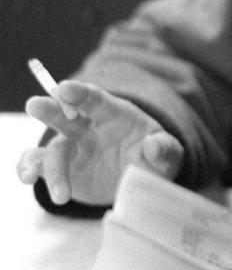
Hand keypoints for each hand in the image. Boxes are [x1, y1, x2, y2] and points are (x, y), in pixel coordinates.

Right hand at [15, 80, 183, 204]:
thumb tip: (153, 145)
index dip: (80, 93)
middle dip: (50, 109)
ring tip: (38, 178)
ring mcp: (74, 148)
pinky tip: (26, 177)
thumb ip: (163, 149)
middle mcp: (89, 128)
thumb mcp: (167, 154)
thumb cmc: (155, 159)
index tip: (64, 88)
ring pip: (53, 149)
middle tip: (35, 104)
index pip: (97, 100)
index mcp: (116, 116)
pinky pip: (40, 165)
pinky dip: (28, 168)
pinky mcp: (63, 169)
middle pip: (66, 115)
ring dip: (44, 162)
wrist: (141, 181)